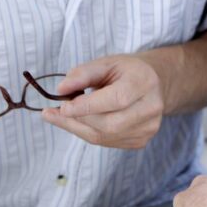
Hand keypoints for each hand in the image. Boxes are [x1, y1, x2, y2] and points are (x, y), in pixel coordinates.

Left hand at [41, 55, 163, 148]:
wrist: (150, 84)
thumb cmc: (125, 72)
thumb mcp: (105, 63)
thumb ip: (82, 74)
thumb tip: (61, 90)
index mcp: (144, 82)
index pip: (117, 100)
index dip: (87, 107)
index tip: (62, 107)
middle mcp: (151, 107)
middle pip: (110, 124)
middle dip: (79, 120)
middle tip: (55, 112)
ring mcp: (148, 127)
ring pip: (105, 137)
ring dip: (78, 128)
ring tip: (62, 117)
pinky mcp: (141, 140)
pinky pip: (106, 143)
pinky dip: (88, 133)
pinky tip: (80, 122)